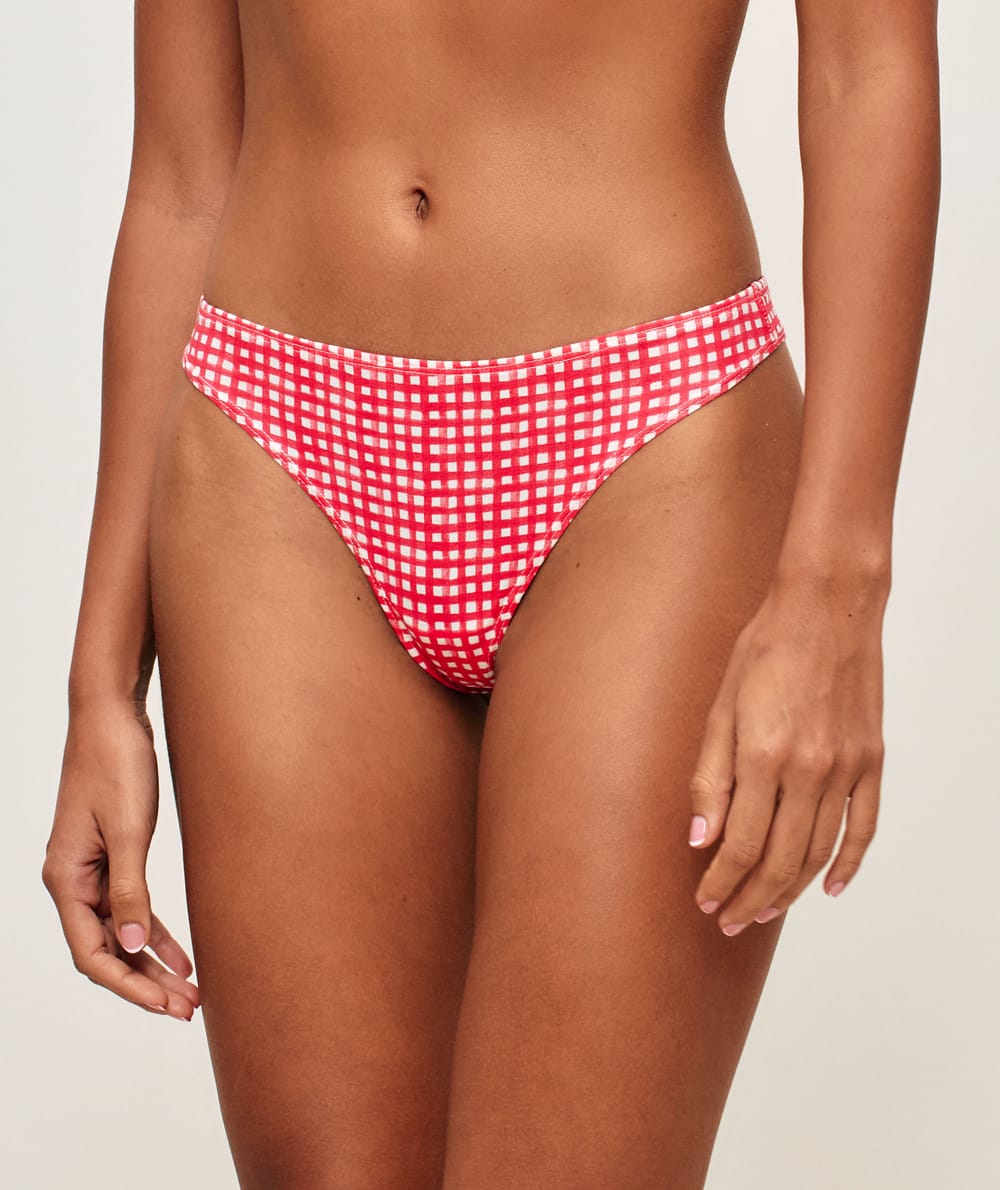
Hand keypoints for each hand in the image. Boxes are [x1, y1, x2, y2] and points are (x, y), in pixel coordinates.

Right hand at [42, 699, 199, 1018]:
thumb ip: (131, 890)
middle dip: (147, 983)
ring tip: (192, 991)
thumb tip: (136, 946)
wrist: (112, 715)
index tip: (167, 1006)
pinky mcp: (114, 854)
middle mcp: (74, 881)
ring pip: (123, 932)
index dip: (130, 985)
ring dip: (155, 963)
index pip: (93, 954)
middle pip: (109, 950)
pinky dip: (158, 931)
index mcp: (67, 879)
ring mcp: (93, 869)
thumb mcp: (128, 829)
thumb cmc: (115, 763)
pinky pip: (133, 906)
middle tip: (189, 1009)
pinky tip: (185, 954)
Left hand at [687, 569, 886, 934]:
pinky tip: (828, 888)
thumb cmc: (765, 649)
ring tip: (765, 910)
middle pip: (778, 859)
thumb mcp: (721, 706)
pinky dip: (848, 864)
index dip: (720, 881)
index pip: (738, 844)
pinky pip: (863, 827)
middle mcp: (809, 770)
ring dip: (790, 889)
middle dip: (749, 897)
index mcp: (763, 755)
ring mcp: (846, 768)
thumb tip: (700, 837)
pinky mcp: (871, 761)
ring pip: (818, 852)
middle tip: (729, 920)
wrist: (827, 609)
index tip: (705, 902)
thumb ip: (710, 776)